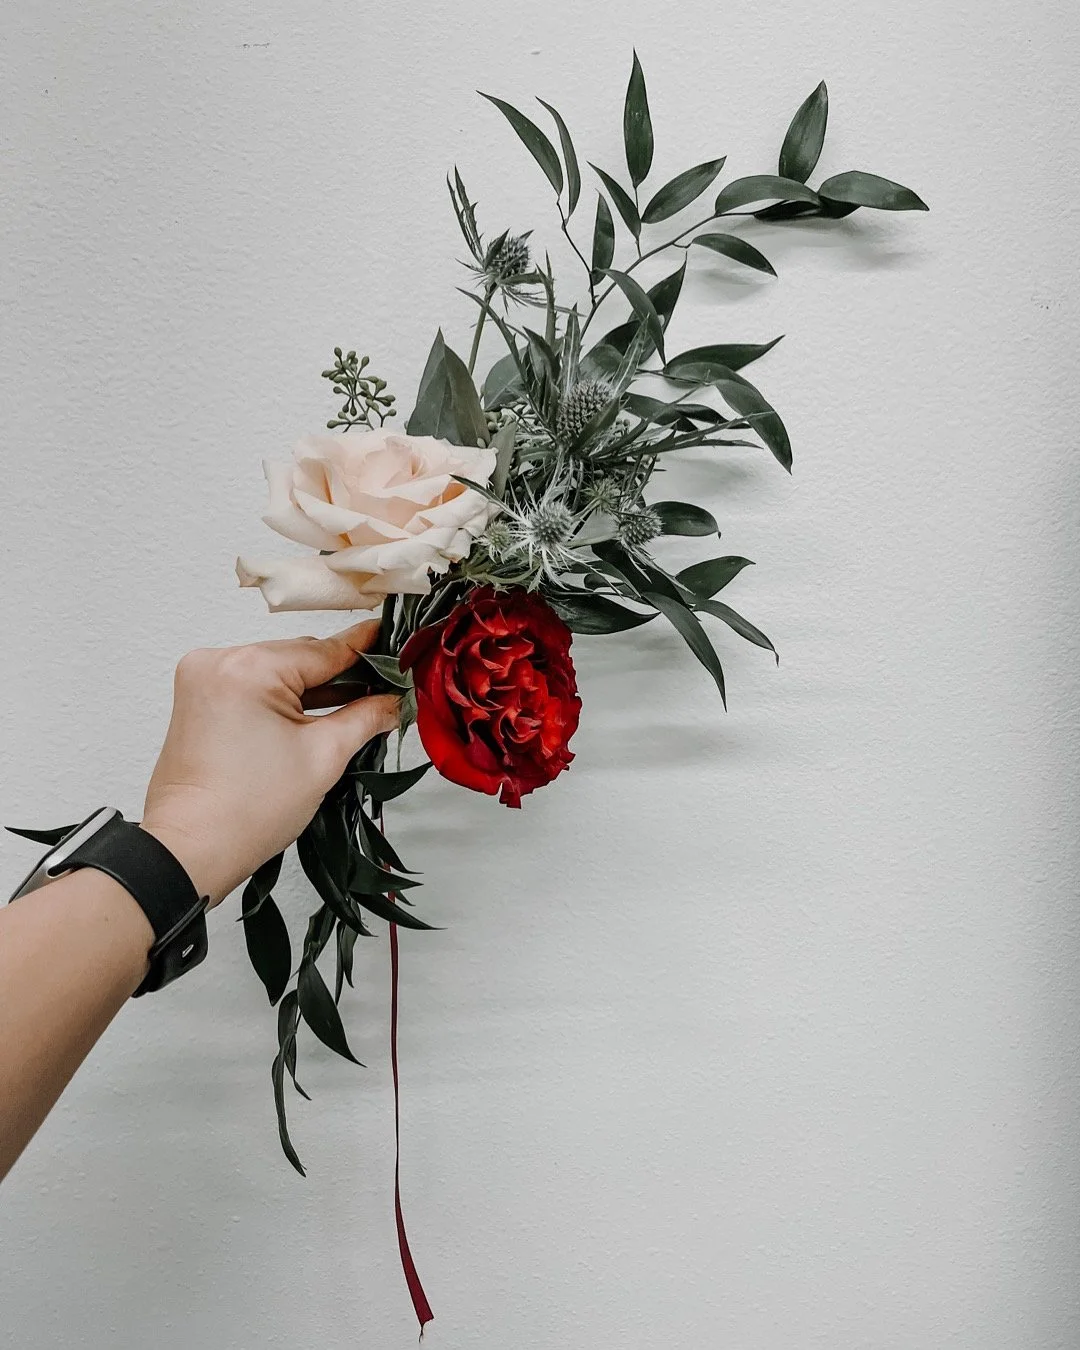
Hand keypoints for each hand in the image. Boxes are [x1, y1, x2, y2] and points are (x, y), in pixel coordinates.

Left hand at [140, 622, 398, 904]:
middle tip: (384, 691)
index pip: (325, 649)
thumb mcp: (324, 757)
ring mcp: (203, 680)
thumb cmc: (243, 813)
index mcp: (249, 668)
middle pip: (300, 657)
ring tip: (355, 709)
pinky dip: (283, 699)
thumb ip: (365, 717)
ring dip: (313, 689)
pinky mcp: (198, 699)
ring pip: (278, 671)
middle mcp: (219, 663)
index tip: (396, 643)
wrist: (191, 850)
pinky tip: (314, 716)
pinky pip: (254, 685)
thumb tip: (391, 701)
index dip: (368, 649)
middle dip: (342, 675)